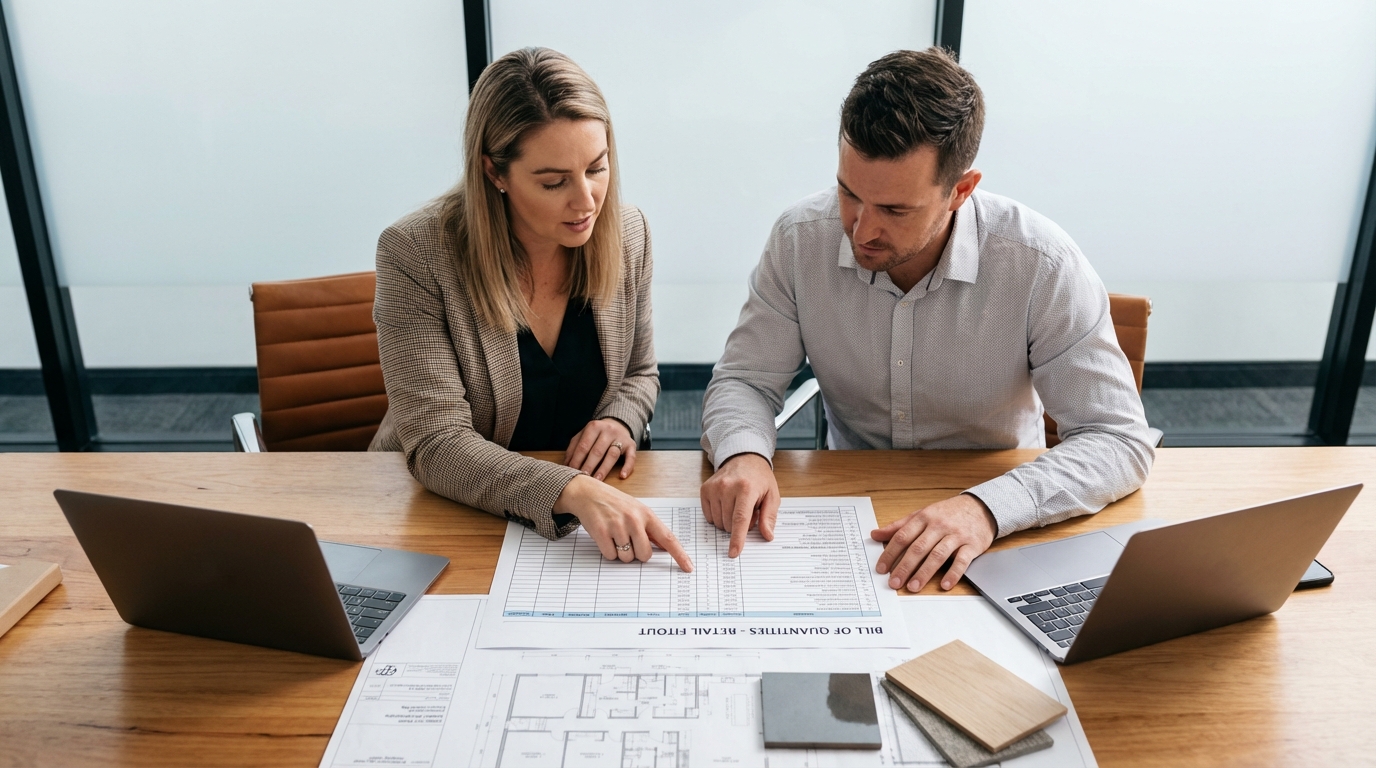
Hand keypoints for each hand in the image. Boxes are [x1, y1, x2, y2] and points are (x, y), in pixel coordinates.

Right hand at [555, 474, 692, 570]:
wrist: (588, 493)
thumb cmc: (614, 503)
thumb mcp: (636, 510)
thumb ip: (650, 528)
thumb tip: (665, 547)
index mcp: (646, 514)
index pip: (667, 538)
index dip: (679, 555)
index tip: (688, 567)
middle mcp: (634, 520)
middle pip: (644, 555)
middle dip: (636, 553)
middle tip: (627, 540)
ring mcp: (617, 526)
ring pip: (627, 558)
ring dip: (621, 553)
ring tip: (614, 535)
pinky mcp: (601, 532)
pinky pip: (611, 556)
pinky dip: (608, 551)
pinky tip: (605, 537)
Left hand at [564, 418, 635, 480]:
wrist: (617, 425)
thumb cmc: (596, 435)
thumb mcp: (583, 435)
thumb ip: (574, 447)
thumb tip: (566, 465)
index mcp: (594, 427)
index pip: (583, 446)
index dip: (577, 460)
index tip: (572, 472)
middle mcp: (608, 430)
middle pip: (597, 451)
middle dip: (589, 466)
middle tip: (583, 478)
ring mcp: (621, 437)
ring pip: (612, 454)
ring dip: (604, 469)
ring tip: (597, 480)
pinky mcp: (632, 445)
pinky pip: (631, 457)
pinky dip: (627, 467)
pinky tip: (622, 476)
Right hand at [699, 453, 778, 557]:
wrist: (744, 458)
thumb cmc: (759, 479)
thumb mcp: (772, 495)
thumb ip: (769, 517)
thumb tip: (767, 535)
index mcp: (746, 488)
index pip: (740, 519)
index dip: (737, 538)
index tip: (733, 552)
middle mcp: (727, 487)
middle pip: (729, 524)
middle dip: (739, 525)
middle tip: (748, 511)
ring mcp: (714, 488)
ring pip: (718, 522)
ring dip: (728, 522)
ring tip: (738, 506)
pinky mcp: (705, 489)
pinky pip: (709, 516)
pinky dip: (718, 516)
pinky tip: (726, 504)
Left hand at [871, 493, 996, 591]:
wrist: (981, 507)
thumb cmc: (948, 513)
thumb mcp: (922, 514)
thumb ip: (899, 526)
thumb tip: (875, 534)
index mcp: (924, 517)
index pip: (903, 536)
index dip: (890, 553)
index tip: (881, 568)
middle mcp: (939, 525)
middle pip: (918, 547)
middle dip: (904, 566)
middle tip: (894, 582)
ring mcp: (956, 535)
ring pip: (938, 555)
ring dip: (924, 572)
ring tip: (913, 586)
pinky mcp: (972, 545)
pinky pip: (962, 561)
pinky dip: (953, 573)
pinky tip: (944, 584)